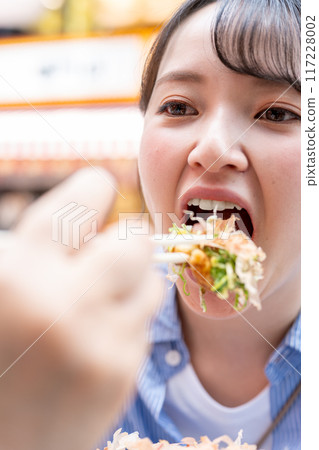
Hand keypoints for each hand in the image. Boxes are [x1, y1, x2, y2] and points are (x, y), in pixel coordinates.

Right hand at [0, 168, 162, 449]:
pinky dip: (129, 318)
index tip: (98, 188)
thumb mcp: (0, 282)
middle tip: (110, 246)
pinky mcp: (122, 376)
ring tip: (103, 293)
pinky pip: (146, 323)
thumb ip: (36, 243)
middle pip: (136, 240)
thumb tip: (95, 194)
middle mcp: (65, 306)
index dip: (94, 187)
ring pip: (153, 280)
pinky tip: (100, 335)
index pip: (83, 199)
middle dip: (127, 236)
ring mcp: (101, 345)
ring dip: (134, 278)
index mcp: (18, 273)